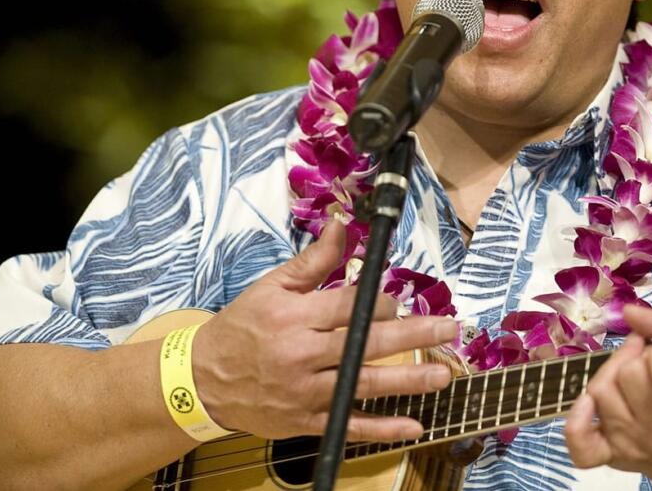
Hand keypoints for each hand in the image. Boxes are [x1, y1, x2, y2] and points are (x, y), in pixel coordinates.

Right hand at [191, 222, 456, 441]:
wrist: (204, 380)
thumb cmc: (243, 327)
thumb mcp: (272, 287)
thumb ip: (314, 260)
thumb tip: (342, 223)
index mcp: (294, 318)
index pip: (348, 308)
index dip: (379, 303)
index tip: (399, 300)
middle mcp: (302, 355)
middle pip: (365, 344)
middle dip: (412, 336)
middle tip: (448, 329)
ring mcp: (306, 392)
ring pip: (364, 385)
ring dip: (408, 380)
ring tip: (442, 374)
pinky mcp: (307, 421)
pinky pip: (350, 425)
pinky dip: (382, 429)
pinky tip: (414, 426)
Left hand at [564, 305, 651, 490]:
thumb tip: (630, 311)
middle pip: (629, 377)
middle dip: (638, 357)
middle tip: (651, 361)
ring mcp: (634, 448)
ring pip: (601, 391)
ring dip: (612, 372)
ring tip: (631, 374)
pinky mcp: (610, 455)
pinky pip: (579, 437)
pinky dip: (578, 414)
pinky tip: (589, 401)